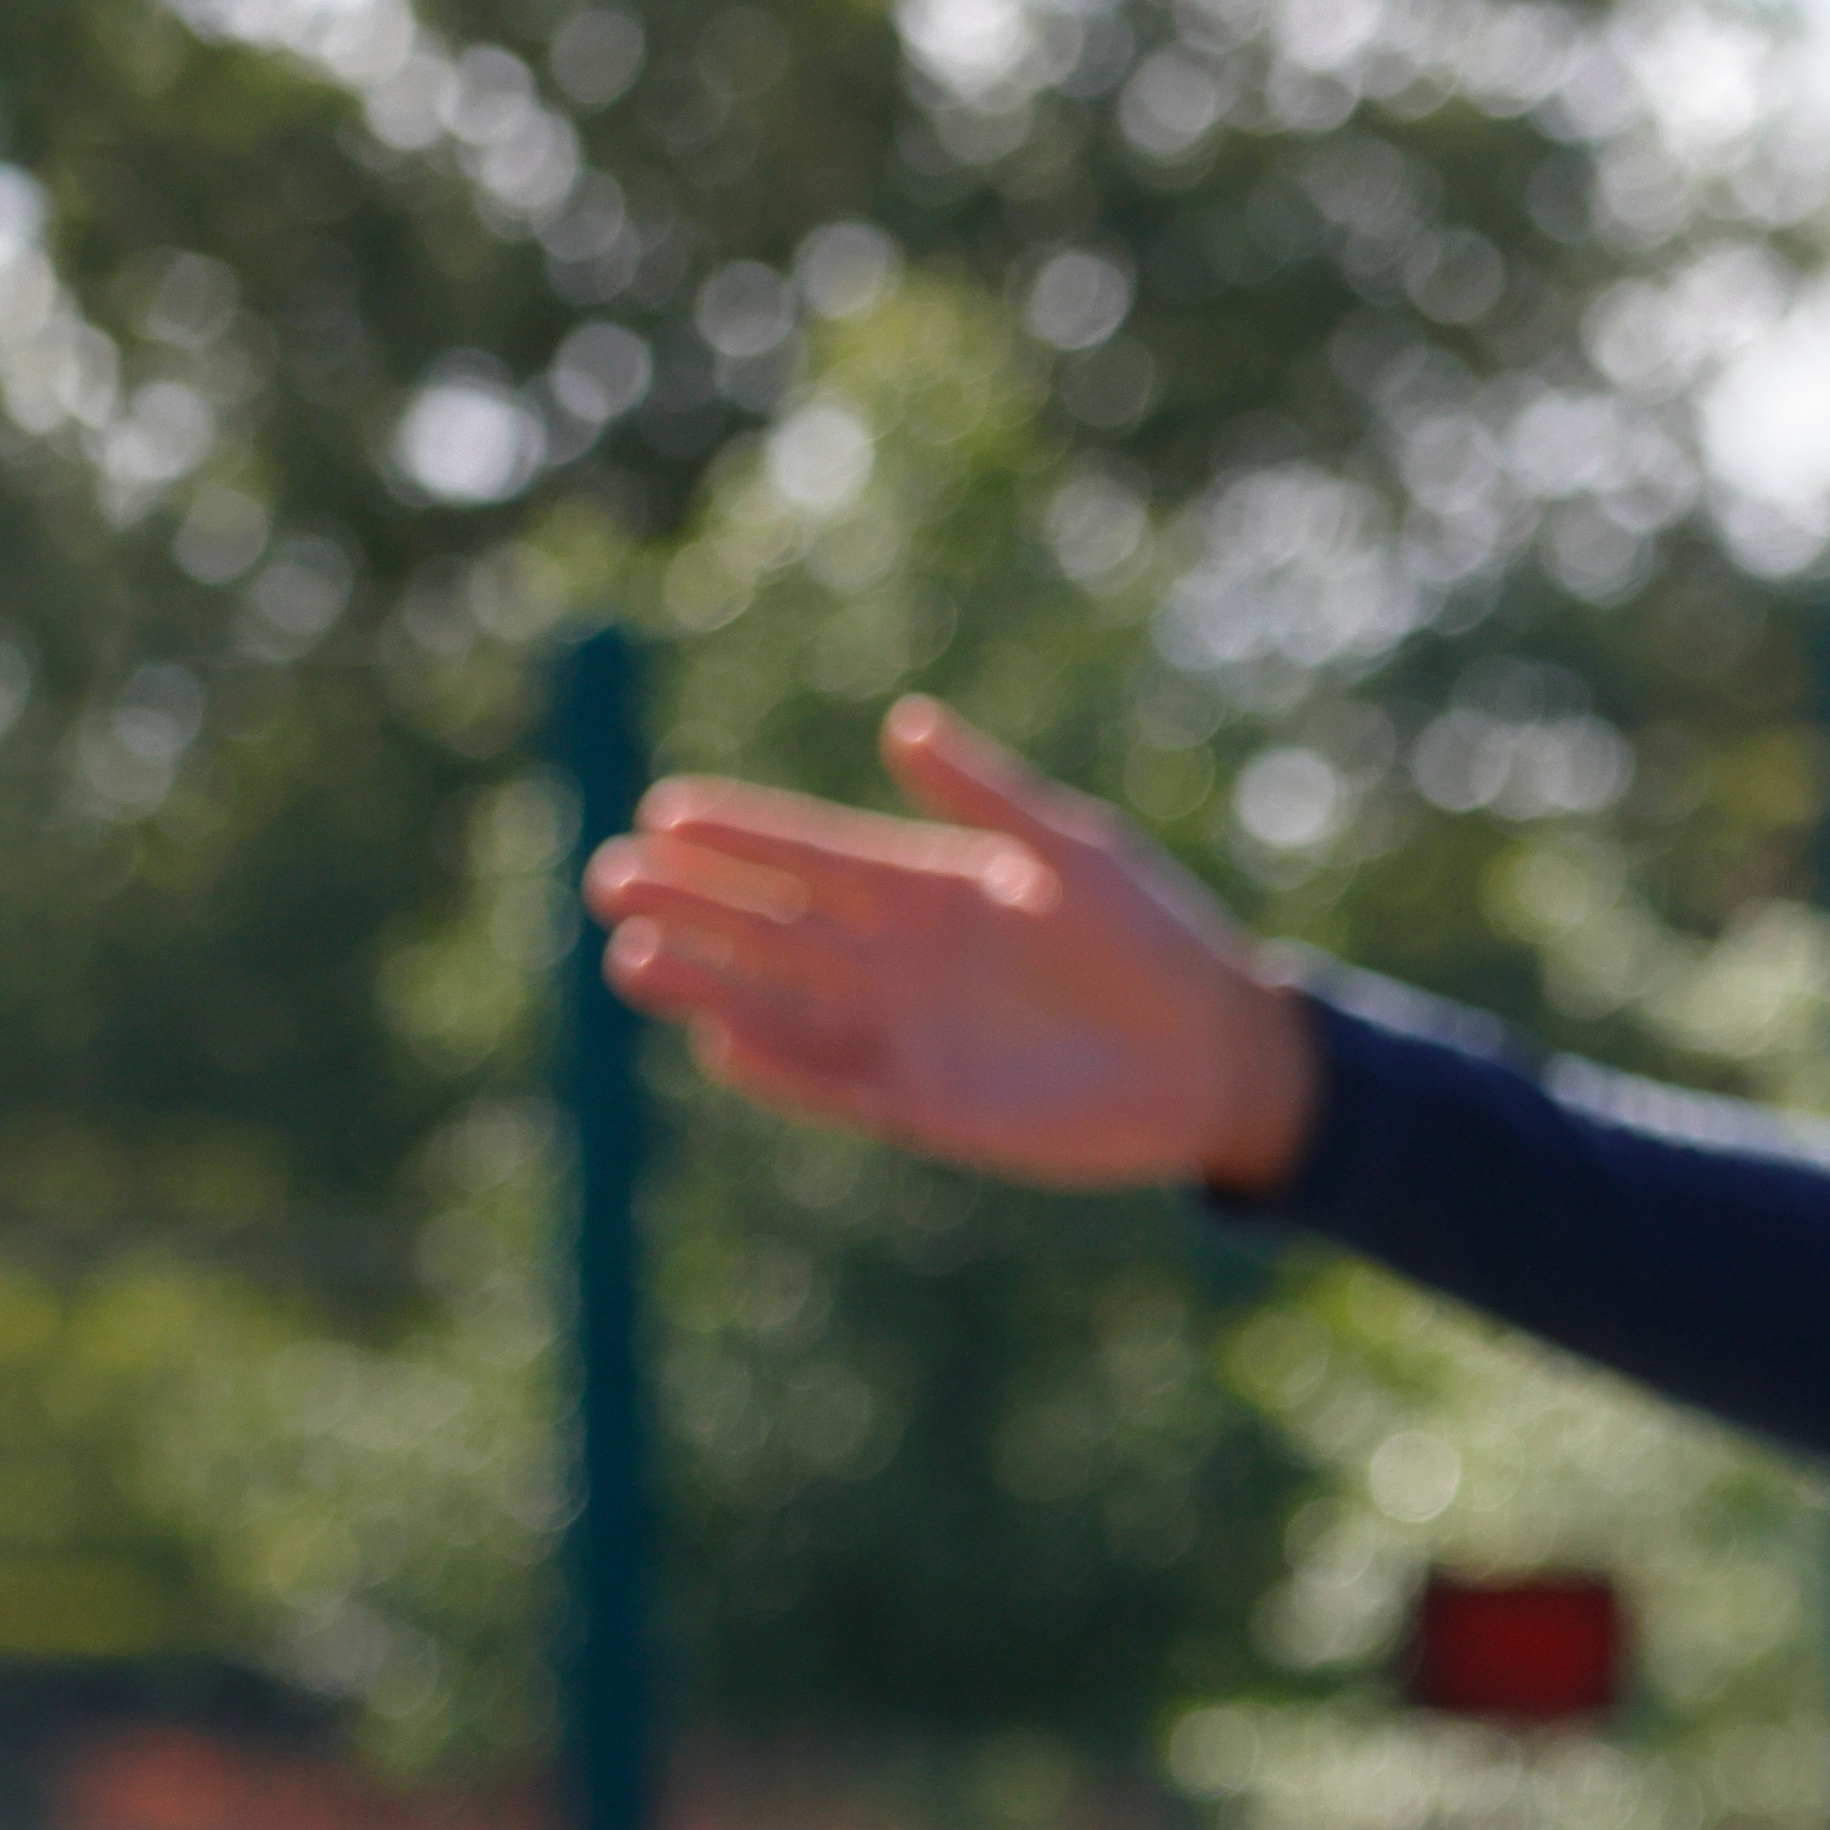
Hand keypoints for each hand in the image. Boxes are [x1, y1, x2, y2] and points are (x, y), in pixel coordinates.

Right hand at [581, 699, 1324, 1194]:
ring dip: (709, 985)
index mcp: (926, 886)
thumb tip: (905, 722)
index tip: (663, 809)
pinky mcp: (928, 1107)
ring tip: (633, 960)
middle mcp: (897, 959)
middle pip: (771, 927)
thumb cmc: (1158, 943)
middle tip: (611, 880)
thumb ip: (988, 798)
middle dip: (691, 903)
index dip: (739, 832)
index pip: (809, 853)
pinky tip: (719, 1043)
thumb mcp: (1075, 855)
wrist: (1218, 1056)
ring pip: (782, 1006)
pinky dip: (780, 1069)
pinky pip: (834, 1086)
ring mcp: (906, 1033)